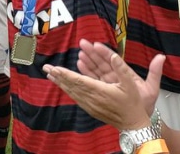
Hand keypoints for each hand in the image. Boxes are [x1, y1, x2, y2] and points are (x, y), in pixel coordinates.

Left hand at [43, 40, 163, 129]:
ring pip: (72, 92)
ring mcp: (91, 105)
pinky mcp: (91, 109)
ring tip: (50, 75)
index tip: (55, 68)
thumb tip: (113, 56)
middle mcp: (93, 99)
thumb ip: (121, 69)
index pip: (80, 81)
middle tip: (47, 67)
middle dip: (59, 76)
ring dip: (61, 83)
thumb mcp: (131, 84)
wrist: (132, 124)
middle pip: (72, 86)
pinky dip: (68, 90)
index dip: (67, 74)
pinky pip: (76, 97)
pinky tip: (63, 86)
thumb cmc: (133, 104)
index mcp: (101, 91)